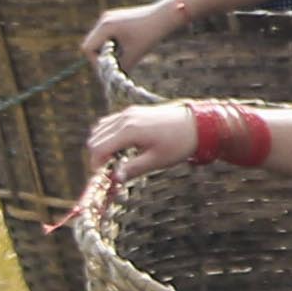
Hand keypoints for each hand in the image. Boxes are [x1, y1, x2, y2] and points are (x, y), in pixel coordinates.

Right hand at [82, 0, 178, 62]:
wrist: (166, 16)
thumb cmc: (150, 34)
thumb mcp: (134, 55)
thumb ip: (121, 68)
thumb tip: (112, 81)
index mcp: (105, 26)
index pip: (88, 48)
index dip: (95, 62)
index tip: (110, 70)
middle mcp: (104, 19)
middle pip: (91, 44)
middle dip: (100, 58)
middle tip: (115, 67)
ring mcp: (109, 17)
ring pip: (99, 41)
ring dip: (107, 52)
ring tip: (123, 57)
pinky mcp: (117, 19)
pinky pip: (107, 36)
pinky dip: (113, 46)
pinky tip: (127, 48)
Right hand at [85, 102, 199, 175]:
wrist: (196, 123)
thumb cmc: (178, 143)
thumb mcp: (156, 161)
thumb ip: (132, 169)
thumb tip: (114, 179)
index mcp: (128, 131)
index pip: (99, 148)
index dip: (96, 165)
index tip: (103, 177)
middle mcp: (124, 119)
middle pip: (95, 139)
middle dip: (98, 156)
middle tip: (111, 171)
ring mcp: (128, 113)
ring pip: (100, 129)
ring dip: (102, 145)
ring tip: (117, 159)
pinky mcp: (133, 111)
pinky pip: (110, 122)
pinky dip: (108, 135)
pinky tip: (122, 147)